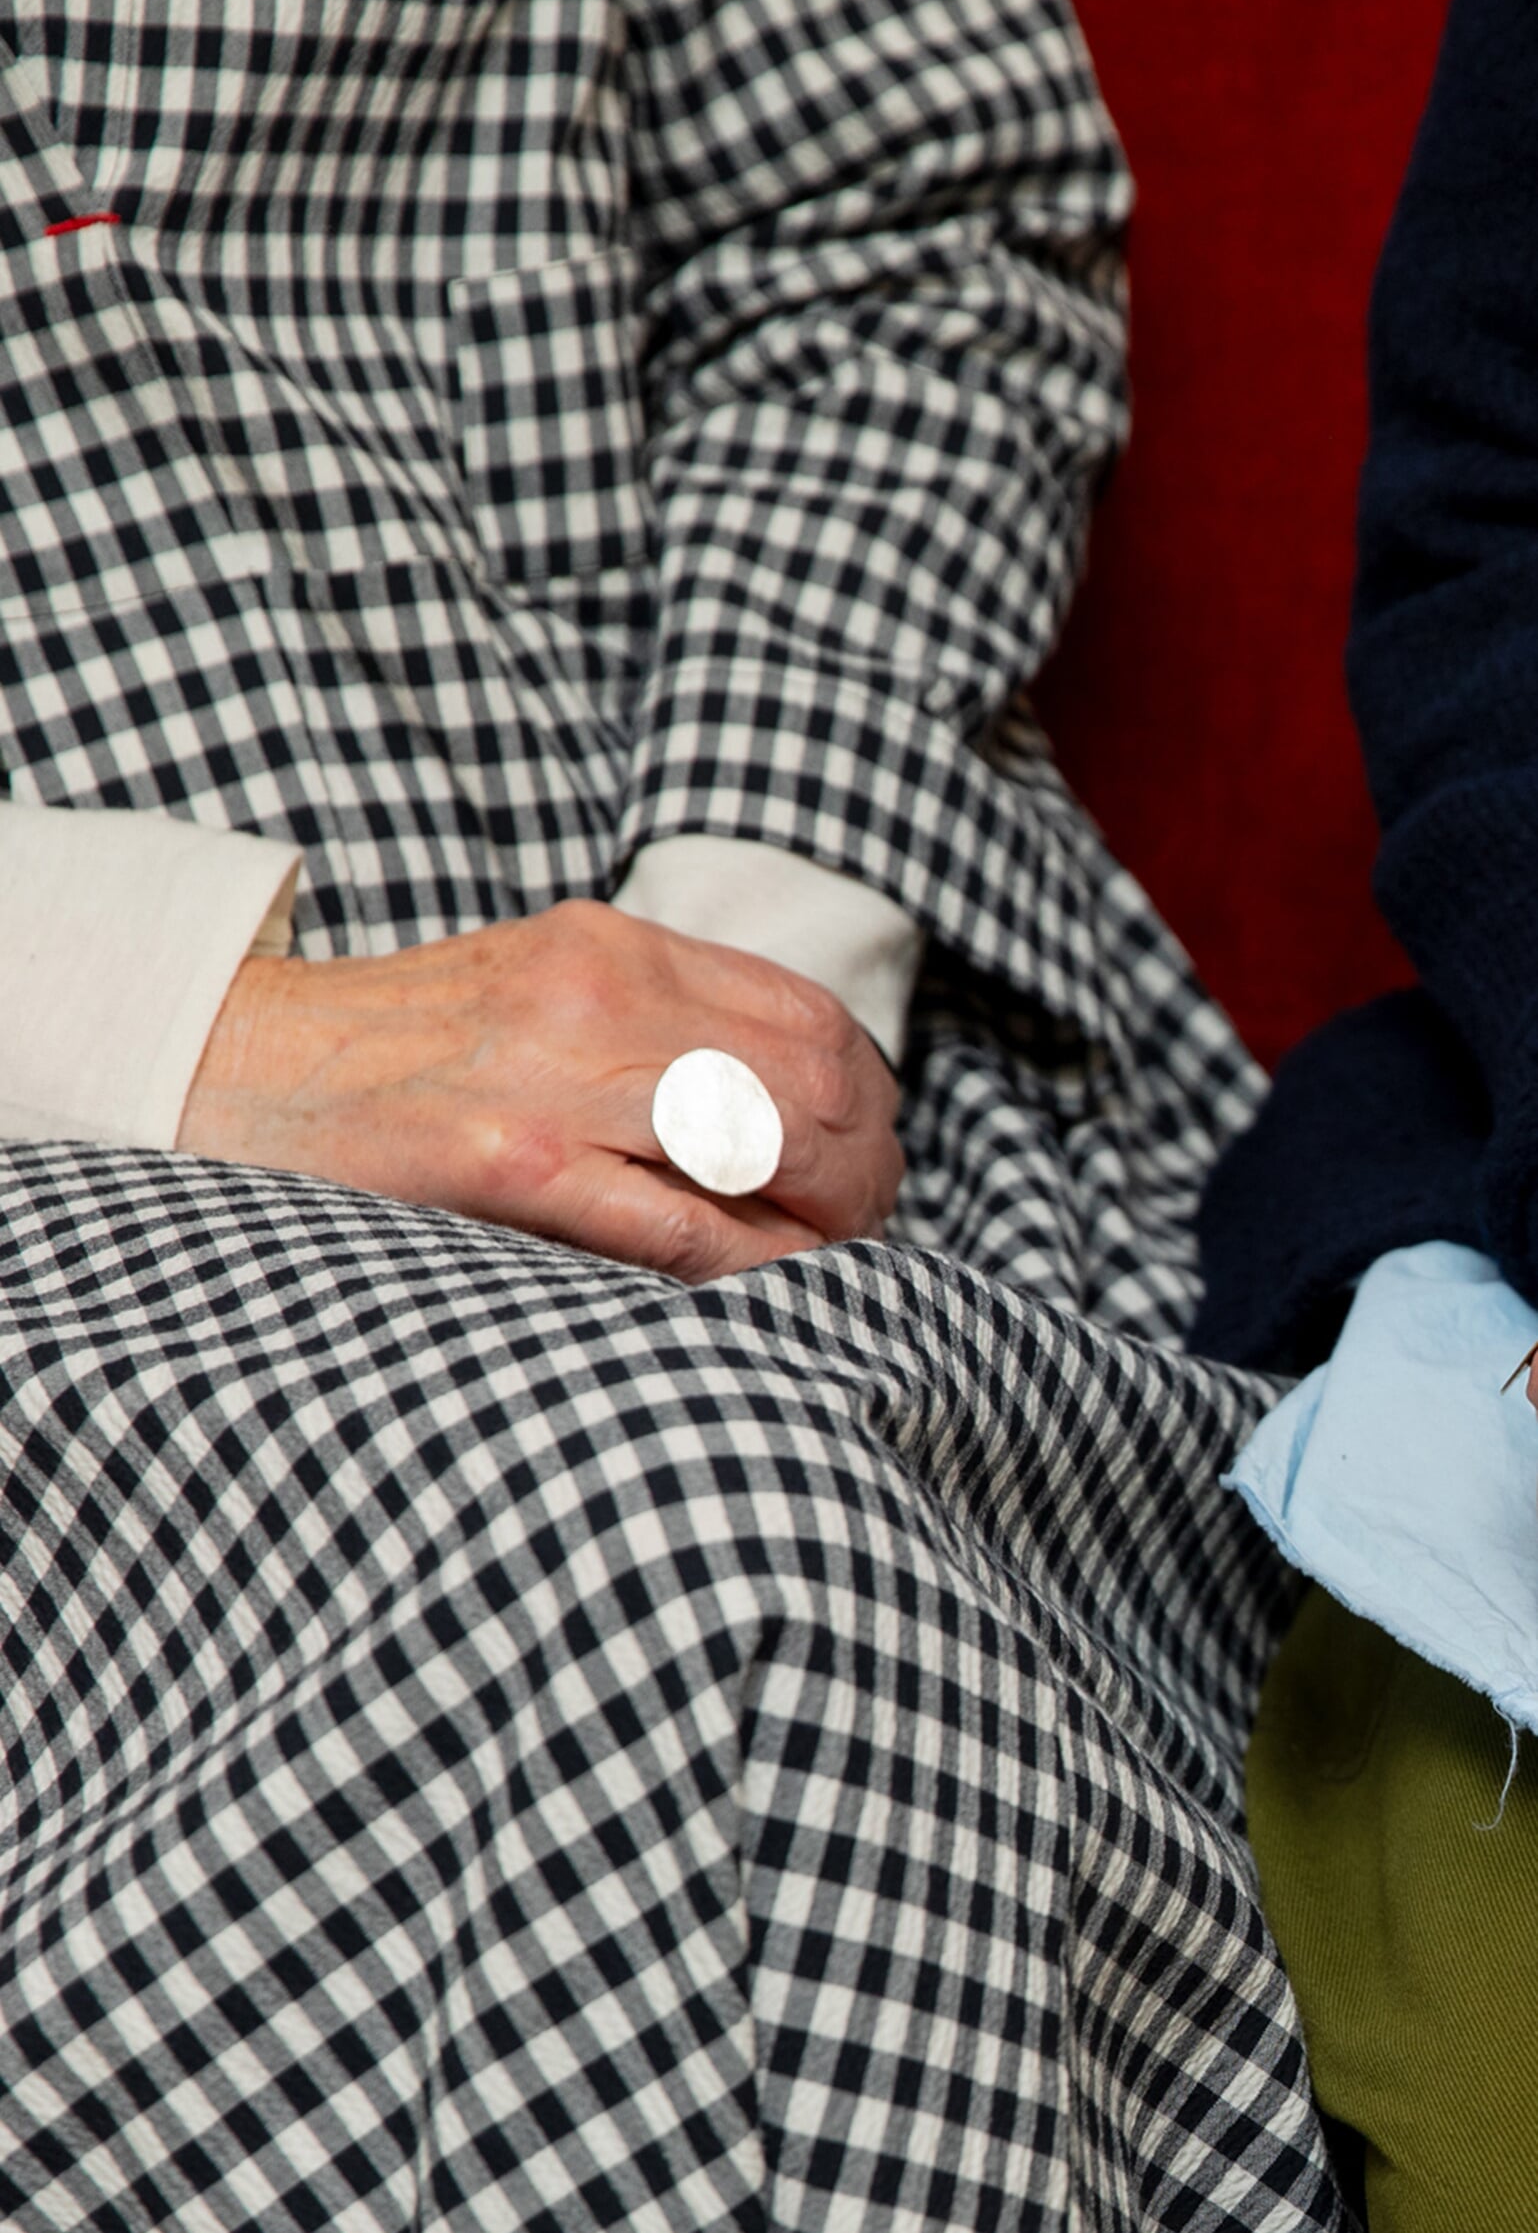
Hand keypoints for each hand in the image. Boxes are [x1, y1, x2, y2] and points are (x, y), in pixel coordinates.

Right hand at [177, 899, 903, 1278]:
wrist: (228, 1070)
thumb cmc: (388, 1059)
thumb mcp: (531, 995)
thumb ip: (645, 1030)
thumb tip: (783, 1113)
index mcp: (607, 944)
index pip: (806, 1012)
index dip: (868, 1100)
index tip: (867, 1161)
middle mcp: (595, 991)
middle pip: (814, 1074)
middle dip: (868, 1165)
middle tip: (865, 1225)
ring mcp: (554, 1074)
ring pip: (772, 1138)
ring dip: (830, 1215)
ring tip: (828, 1260)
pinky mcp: (511, 1160)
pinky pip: (685, 1224)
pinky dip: (756, 1263)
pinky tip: (770, 1287)